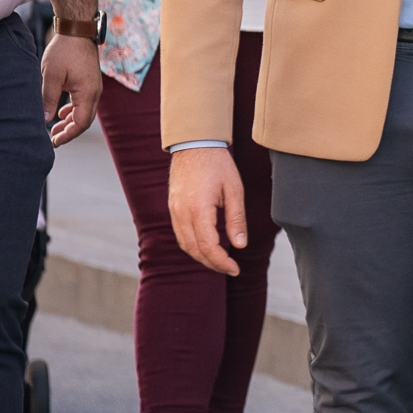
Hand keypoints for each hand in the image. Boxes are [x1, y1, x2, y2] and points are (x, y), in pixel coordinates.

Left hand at [42, 33, 101, 144]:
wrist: (77, 30)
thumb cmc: (64, 50)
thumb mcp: (51, 75)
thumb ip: (49, 99)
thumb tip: (45, 119)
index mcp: (88, 93)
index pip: (81, 123)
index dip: (68, 135)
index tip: (54, 141)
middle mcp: (94, 93)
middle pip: (84, 120)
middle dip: (69, 131)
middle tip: (52, 139)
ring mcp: (93, 87)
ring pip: (84, 112)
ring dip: (70, 121)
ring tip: (55, 129)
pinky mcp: (89, 82)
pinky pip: (83, 102)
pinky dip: (73, 111)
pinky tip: (62, 113)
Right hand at [168, 146, 247, 276]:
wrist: (194, 144)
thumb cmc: (218, 164)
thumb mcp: (234, 190)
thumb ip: (236, 219)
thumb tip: (240, 245)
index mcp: (198, 209)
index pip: (208, 246)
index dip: (222, 262)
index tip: (235, 269)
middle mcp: (182, 213)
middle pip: (194, 250)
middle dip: (212, 263)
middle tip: (230, 268)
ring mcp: (174, 210)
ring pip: (185, 244)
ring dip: (201, 256)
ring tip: (220, 261)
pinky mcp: (172, 207)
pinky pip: (180, 234)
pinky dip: (192, 245)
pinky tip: (206, 246)